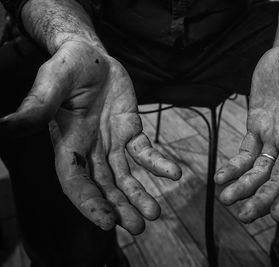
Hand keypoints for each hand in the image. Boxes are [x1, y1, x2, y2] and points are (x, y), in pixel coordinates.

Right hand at [0, 41, 181, 233]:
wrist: (90, 55)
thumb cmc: (68, 65)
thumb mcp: (52, 81)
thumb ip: (37, 106)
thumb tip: (6, 127)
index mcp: (67, 143)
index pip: (75, 181)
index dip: (89, 202)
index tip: (107, 223)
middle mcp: (89, 149)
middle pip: (103, 186)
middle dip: (119, 207)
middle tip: (138, 226)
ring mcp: (111, 142)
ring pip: (125, 175)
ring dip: (138, 195)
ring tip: (153, 214)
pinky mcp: (130, 130)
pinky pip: (144, 151)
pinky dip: (158, 163)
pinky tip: (174, 173)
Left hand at [215, 36, 278, 222]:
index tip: (278, 215)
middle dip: (263, 199)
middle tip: (243, 217)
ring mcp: (277, 136)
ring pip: (261, 170)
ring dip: (245, 187)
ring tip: (226, 200)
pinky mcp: (258, 127)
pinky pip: (245, 152)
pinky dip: (234, 166)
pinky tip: (221, 177)